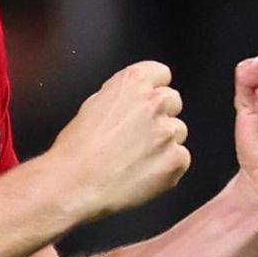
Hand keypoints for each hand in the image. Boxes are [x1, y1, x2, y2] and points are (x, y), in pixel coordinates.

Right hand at [47, 60, 189, 222]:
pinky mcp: (176, 160)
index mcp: (132, 82)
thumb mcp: (94, 105)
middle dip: (161, 114)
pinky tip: (144, 174)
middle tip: (140, 134)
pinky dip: (167, 167)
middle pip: (173, 101)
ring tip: (138, 158)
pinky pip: (181, 159)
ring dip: (165, 141)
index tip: (145, 102)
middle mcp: (155, 102)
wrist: (76, 183)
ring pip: (179, 131)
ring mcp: (168, 132)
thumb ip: (122, 97)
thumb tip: (132, 104)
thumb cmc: (76, 148)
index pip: (161, 73)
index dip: (152, 89)